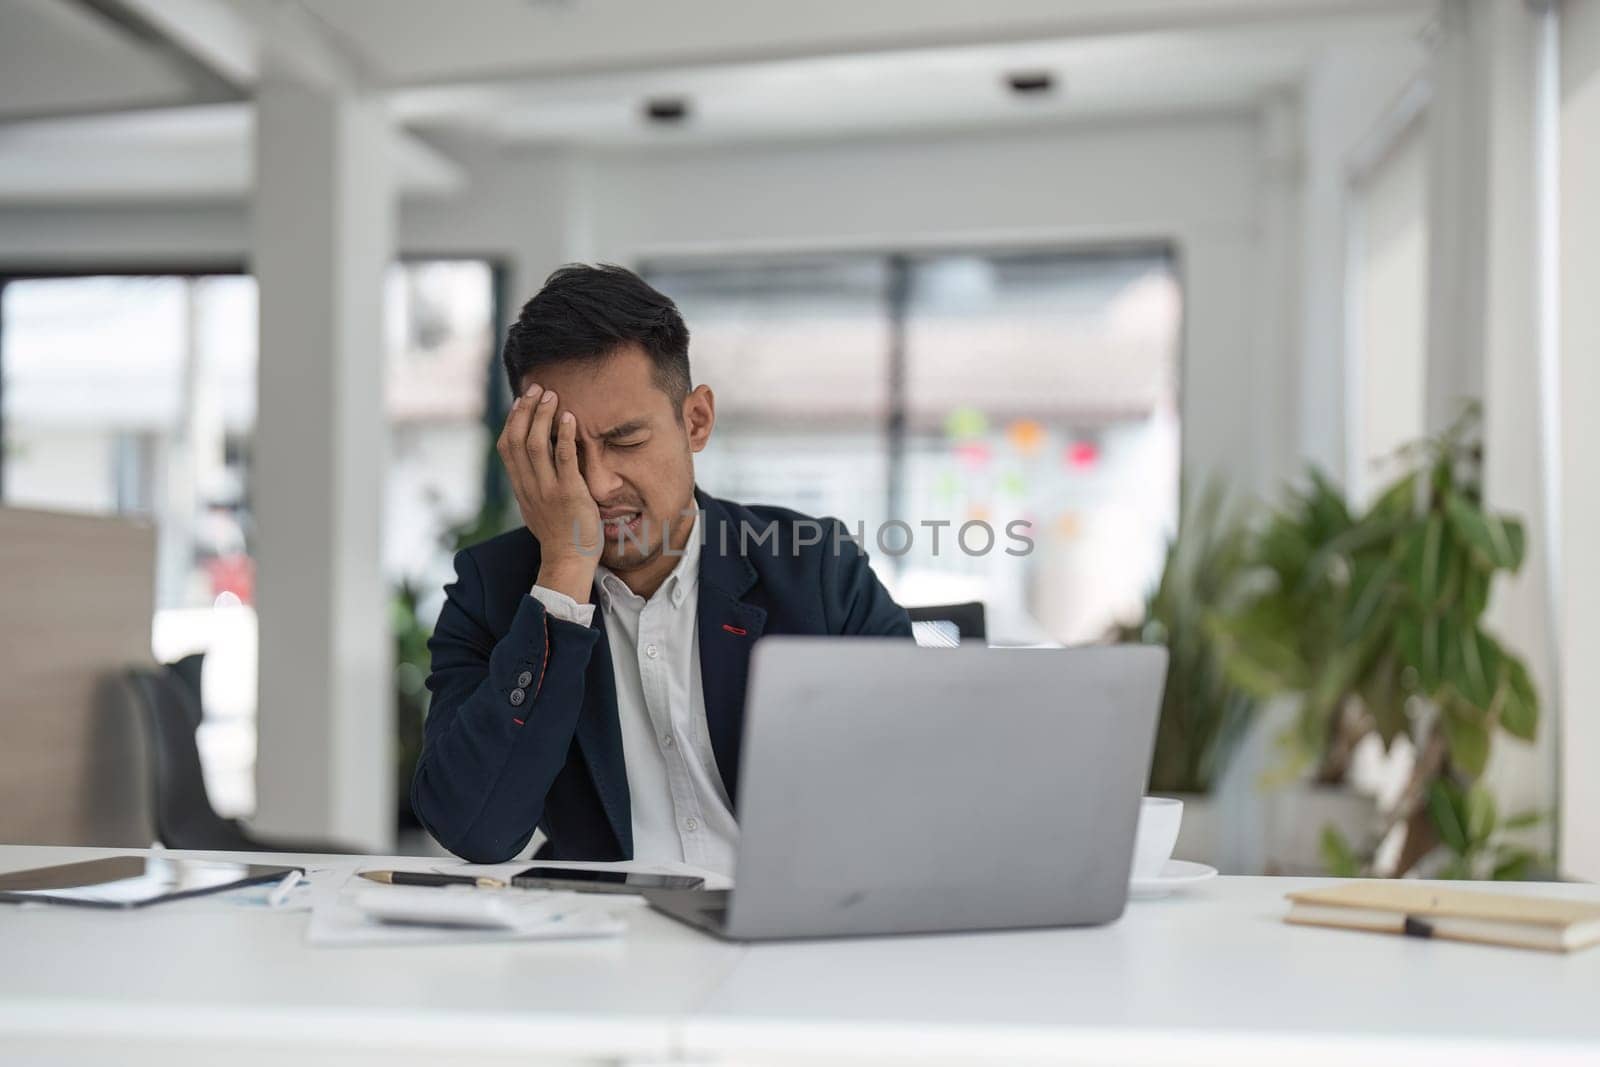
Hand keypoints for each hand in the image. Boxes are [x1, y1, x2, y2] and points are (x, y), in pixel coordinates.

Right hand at [497, 385, 599, 602]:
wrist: (568, 561)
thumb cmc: (560, 534)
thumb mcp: (538, 507)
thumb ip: (534, 485)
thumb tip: (535, 465)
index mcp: (521, 488)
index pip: (506, 448)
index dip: (511, 421)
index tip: (520, 401)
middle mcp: (529, 486)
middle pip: (517, 440)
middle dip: (525, 411)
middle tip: (537, 389)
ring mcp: (547, 490)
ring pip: (535, 445)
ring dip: (542, 417)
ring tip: (552, 397)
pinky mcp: (568, 493)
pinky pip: (563, 459)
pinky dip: (564, 436)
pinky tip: (570, 418)